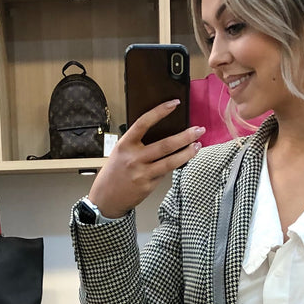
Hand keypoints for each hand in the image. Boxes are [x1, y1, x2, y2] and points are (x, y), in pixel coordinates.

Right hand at [86, 103, 204, 218]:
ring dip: (187, 153)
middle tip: (199, 130)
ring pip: (171, 162)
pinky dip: (175, 166)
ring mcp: (142, 173)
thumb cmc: (114, 173)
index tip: (175, 104)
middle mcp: (134, 158)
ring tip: (198, 146)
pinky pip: (166, 173)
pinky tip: (182, 160)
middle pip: (165, 145)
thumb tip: (162, 134)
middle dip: (186, 136)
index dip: (160, 111)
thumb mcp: (120, 152)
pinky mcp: (148, 186)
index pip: (144, 123)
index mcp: (125, 144)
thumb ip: (137, 143)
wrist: (105, 199)